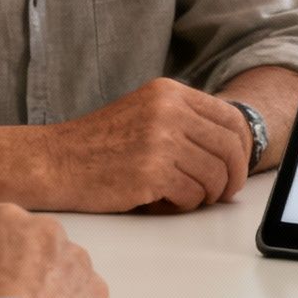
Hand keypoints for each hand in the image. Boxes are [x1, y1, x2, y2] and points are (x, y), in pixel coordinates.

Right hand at [43, 77, 249, 212]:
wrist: (55, 162)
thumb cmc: (98, 144)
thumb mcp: (144, 112)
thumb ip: (183, 120)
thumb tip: (230, 147)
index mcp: (169, 93)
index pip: (229, 117)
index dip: (242, 147)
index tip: (237, 167)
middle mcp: (168, 111)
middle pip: (229, 147)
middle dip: (233, 176)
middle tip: (225, 192)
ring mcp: (160, 140)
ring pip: (213, 175)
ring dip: (206, 194)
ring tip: (185, 197)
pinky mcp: (151, 172)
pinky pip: (191, 194)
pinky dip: (183, 204)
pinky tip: (164, 202)